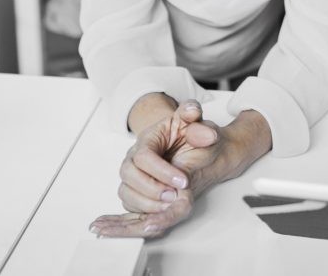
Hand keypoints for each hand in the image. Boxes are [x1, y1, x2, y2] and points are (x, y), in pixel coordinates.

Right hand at [91, 99, 219, 236]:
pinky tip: (162, 211)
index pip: (144, 156)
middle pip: (129, 174)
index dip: (162, 171)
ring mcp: (133, 175)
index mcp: (149, 138)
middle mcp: (135, 156)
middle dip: (151, 189)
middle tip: (173, 196)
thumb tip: (196, 116)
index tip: (184, 181)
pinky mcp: (136, 190)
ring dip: (146, 203)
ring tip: (169, 205)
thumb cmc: (196, 137)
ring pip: (126, 192)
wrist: (201, 150)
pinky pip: (130, 204)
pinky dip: (144, 211)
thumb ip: (194, 115)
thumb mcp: (198, 122)